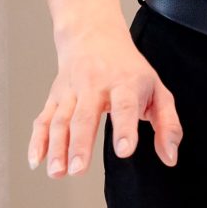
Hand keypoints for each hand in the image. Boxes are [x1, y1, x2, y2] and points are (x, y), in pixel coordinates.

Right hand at [29, 20, 180, 177]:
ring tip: (58, 172)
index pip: (124, 106)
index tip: (124, 150)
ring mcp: (72, 91)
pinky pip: (44, 119)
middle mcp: (94, 85)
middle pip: (85, 116)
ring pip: (61, 119)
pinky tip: (36, 160)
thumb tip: (169, 158)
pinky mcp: (55, 97)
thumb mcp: (158, 91)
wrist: (94, 35)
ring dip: (57, 147)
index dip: (124, 128)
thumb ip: (168, 126)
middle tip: (79, 169)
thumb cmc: (129, 69)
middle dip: (81, 144)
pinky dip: (37, 140)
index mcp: (124, 83)